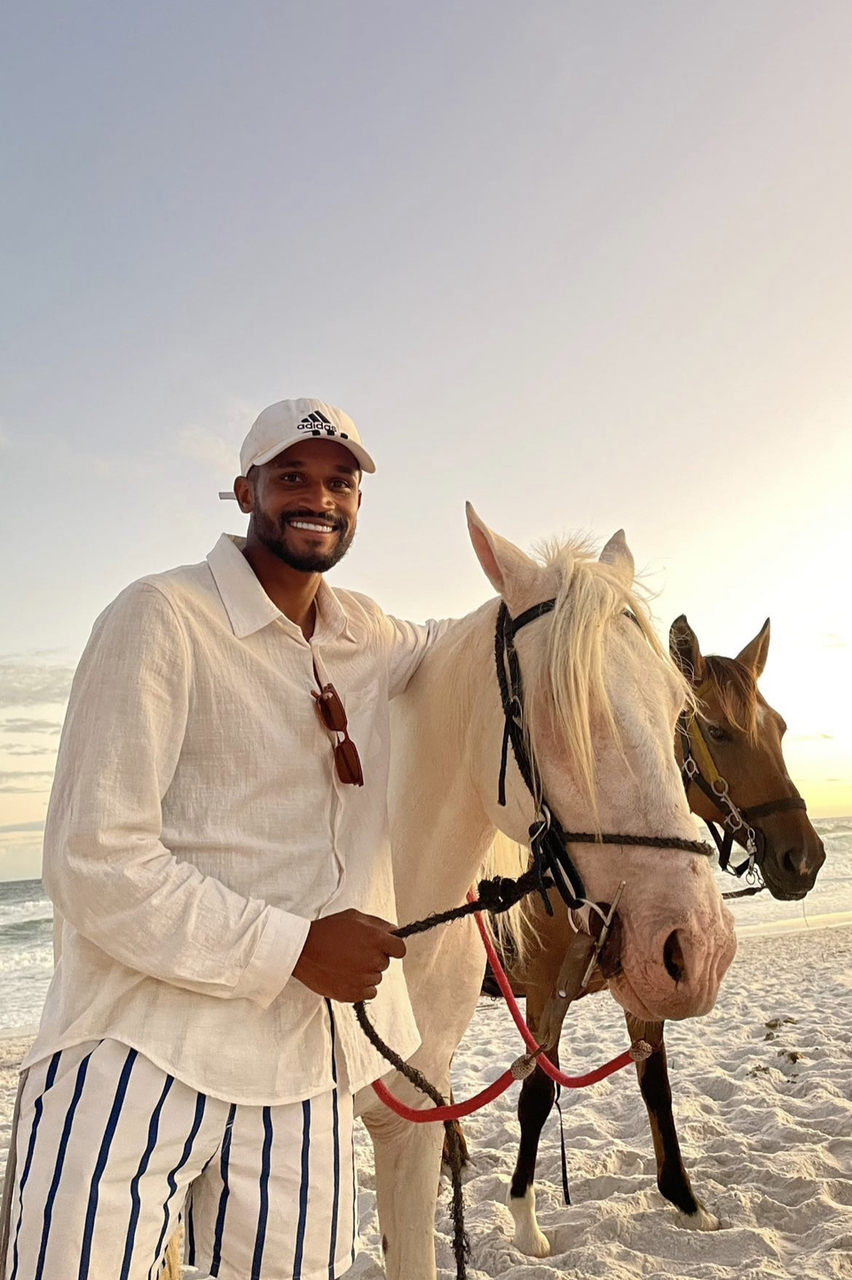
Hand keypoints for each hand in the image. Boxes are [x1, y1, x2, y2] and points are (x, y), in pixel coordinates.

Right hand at [292, 909, 406, 1002]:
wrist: (303, 951)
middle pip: (385, 964)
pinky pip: (368, 993)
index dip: (393, 948)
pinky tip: (346, 976)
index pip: (400, 949)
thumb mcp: (354, 917)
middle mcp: (373, 960)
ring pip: (376, 978)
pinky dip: (360, 987)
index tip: (385, 948)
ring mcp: (364, 979)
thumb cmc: (327, 931)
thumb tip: (394, 931)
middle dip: (375, 958)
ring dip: (366, 972)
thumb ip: (378, 924)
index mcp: (376, 939)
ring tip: (346, 963)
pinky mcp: (353, 994)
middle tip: (355, 952)